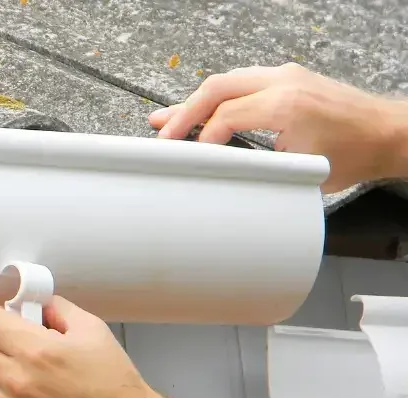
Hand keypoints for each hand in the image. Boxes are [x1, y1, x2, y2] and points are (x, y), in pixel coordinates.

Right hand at [148, 63, 407, 192]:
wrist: (386, 134)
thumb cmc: (353, 154)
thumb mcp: (300, 171)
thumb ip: (256, 167)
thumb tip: (220, 172)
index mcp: (284, 103)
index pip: (224, 116)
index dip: (199, 138)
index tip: (185, 157)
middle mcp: (283, 82)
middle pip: (217, 88)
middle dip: (183, 112)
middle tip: (161, 134)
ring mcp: (286, 76)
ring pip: (227, 81)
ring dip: (196, 102)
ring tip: (166, 120)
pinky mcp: (288, 80)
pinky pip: (242, 82)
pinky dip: (217, 98)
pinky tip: (200, 109)